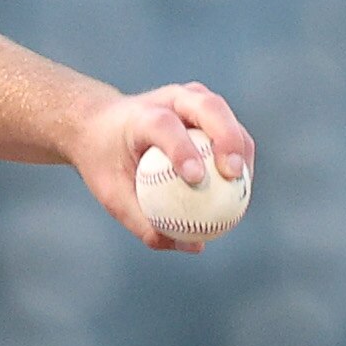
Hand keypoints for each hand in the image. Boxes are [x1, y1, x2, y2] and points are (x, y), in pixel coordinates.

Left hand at [69, 82, 254, 250]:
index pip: (163, 126)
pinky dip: (239, 154)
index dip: (182, 149)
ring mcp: (191, 99)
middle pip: (207, 107)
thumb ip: (146, 221)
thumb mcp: (112, 195)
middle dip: (226, 138)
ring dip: (240, 147)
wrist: (101, 126)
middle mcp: (169, 99)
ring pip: (225, 114)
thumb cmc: (106, 162)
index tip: (196, 178)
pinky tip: (242, 185)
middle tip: (233, 174)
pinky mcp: (205, 109)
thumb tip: (194, 246)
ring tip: (244, 183)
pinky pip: (230, 129)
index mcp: (140, 115)